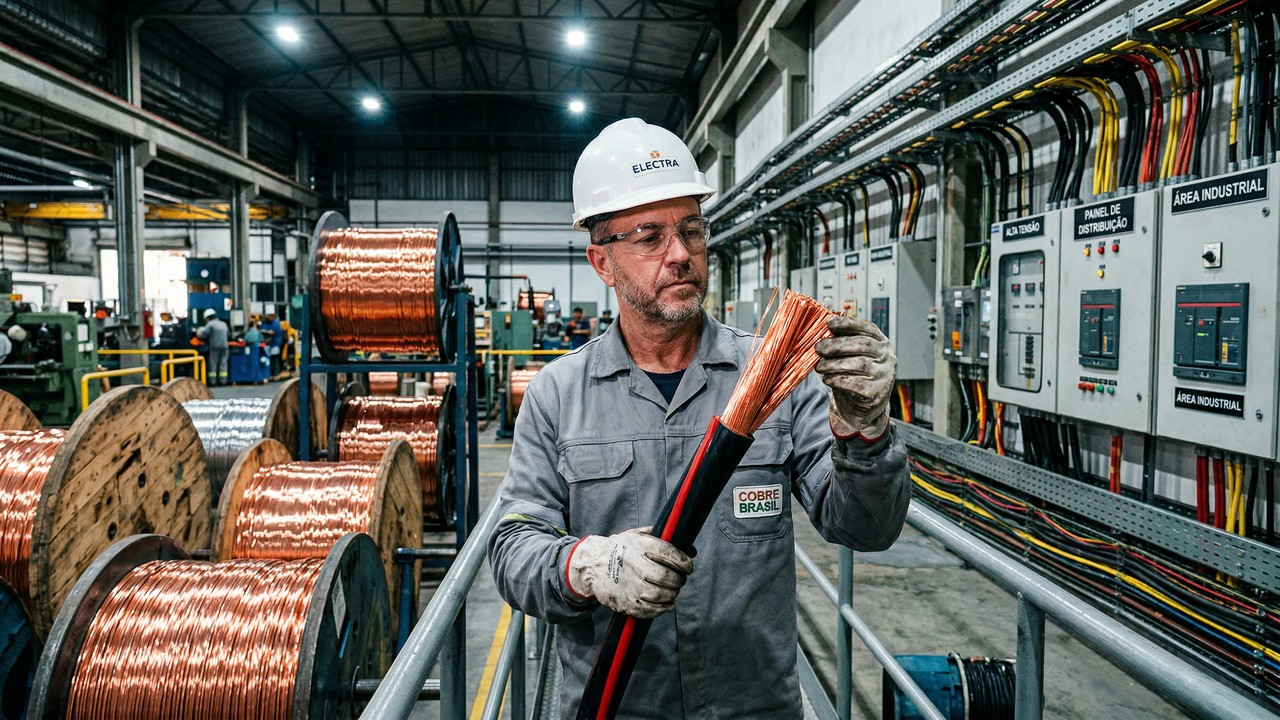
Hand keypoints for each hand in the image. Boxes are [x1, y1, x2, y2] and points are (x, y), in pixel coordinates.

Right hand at [567, 527, 692, 618]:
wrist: (592, 567)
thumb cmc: (620, 549)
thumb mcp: (637, 536)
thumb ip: (663, 538)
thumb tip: (692, 549)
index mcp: (638, 545)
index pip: (669, 554)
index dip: (684, 562)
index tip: (688, 566)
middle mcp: (634, 565)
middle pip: (667, 577)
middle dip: (679, 579)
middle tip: (680, 579)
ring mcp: (630, 586)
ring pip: (661, 595)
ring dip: (673, 594)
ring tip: (672, 590)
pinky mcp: (626, 603)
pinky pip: (651, 610)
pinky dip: (664, 608)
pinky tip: (667, 603)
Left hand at [815, 315, 895, 439]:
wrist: (861, 408)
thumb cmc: (854, 377)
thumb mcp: (851, 357)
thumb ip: (842, 343)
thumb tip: (822, 332)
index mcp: (882, 343)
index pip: (868, 328)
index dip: (849, 324)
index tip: (830, 324)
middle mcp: (887, 357)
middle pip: (862, 344)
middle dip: (837, 345)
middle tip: (818, 348)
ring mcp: (885, 375)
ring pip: (858, 364)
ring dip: (834, 364)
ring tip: (819, 366)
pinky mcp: (877, 393)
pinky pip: (855, 383)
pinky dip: (837, 380)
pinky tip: (828, 379)